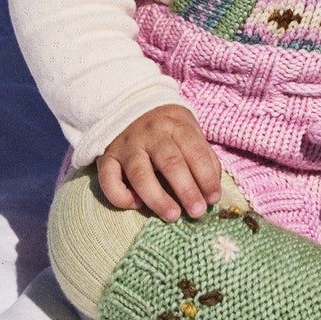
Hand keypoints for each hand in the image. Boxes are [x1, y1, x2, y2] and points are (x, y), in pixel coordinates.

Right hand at [98, 105, 222, 221]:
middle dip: (186, 190)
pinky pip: (108, 180)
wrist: (129, 104)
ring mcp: (127, 146)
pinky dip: (120, 196)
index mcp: (176, 125)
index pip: (195, 152)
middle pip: (170, 163)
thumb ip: (203, 156)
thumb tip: (213, 189)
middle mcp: (150, 134)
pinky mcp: (107, 158)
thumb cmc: (167, 128)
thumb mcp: (189, 131)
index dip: (206, 178)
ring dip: (157, 198)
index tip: (213, 199)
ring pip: (140, 174)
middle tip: (197, 212)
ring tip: (172, 215)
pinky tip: (135, 204)